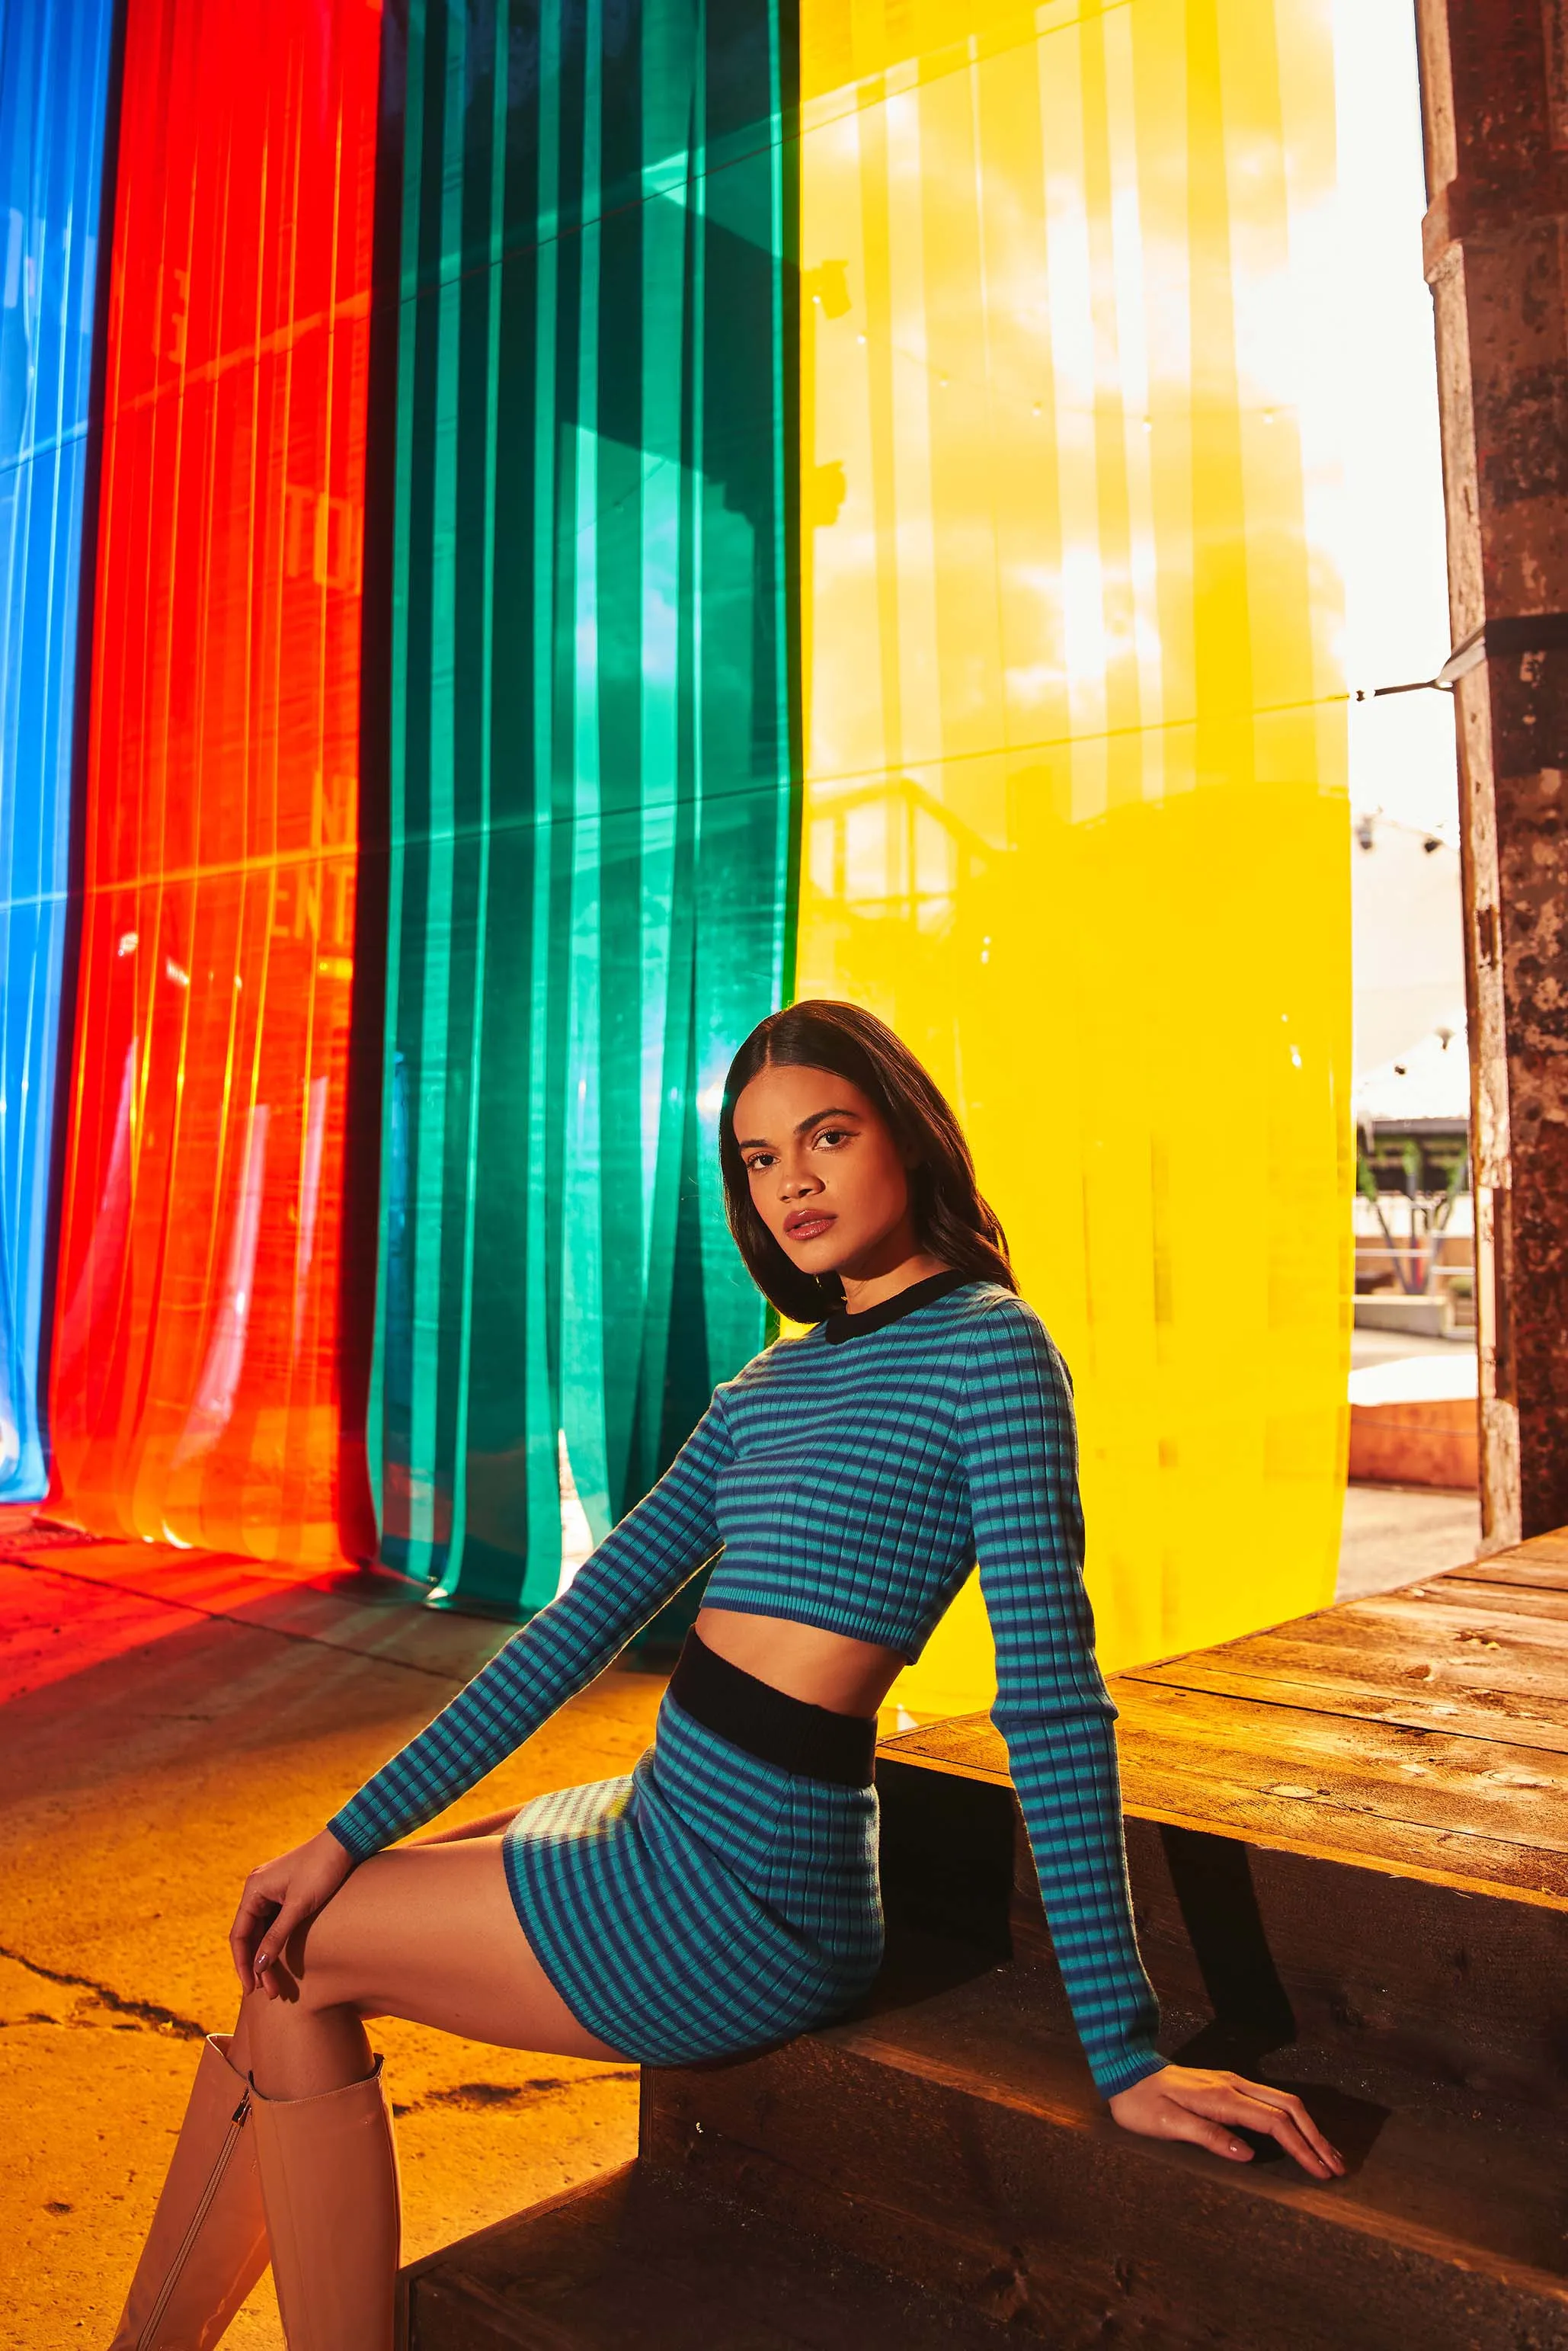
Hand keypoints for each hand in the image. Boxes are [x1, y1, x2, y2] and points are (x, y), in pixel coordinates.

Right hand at [230, 1829, 354, 1996]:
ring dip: (267, 1957)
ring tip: (276, 1984)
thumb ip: (277, 1937)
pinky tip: (281, 1961)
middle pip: (250, 1936)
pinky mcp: (285, 1893)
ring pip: (262, 1932)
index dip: (243, 1964)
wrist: (345, 1843)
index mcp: (253, 1890)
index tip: (251, 1988)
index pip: (239, 1935)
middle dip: (257, 1965)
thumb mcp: (299, 1907)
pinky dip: (276, 1943)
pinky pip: (273, 1923)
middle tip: (269, 1992)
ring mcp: (270, 1891)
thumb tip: (258, 1967)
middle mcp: (257, 1889)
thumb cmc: (322, 1870)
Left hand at [1109, 2063, 1344, 2178]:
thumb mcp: (1167, 2125)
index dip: (1301, 2148)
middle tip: (1337, 2168)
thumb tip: (1248, 2154)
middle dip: (1316, 2137)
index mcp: (1221, 2097)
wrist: (1125, 2071)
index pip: (1274, 2123)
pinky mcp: (1228, 2086)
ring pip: (1283, 2102)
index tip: (1321, 2172)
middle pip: (1289, 2107)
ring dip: (1308, 2127)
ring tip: (1328, 2154)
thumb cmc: (1142, 2104)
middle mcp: (1233, 2084)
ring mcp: (1232, 2082)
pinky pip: (1270, 2101)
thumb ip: (1207, 2136)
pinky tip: (1299, 2134)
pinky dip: (1293, 2119)